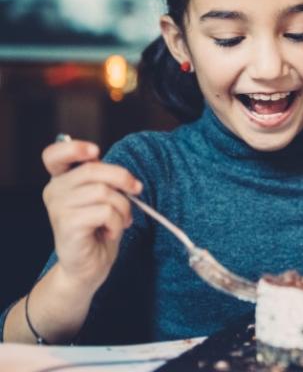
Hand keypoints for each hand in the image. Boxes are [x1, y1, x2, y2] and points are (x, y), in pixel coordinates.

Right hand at [41, 139, 141, 292]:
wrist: (89, 266)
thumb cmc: (99, 229)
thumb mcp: (103, 199)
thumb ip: (105, 181)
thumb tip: (126, 177)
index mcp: (62, 180)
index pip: (54, 155)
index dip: (74, 148)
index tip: (96, 151)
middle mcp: (55, 191)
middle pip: (93, 169)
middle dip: (123, 179)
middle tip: (136, 191)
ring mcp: (58, 208)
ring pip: (104, 192)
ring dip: (123, 208)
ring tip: (120, 221)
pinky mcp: (67, 225)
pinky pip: (105, 212)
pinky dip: (117, 223)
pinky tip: (110, 232)